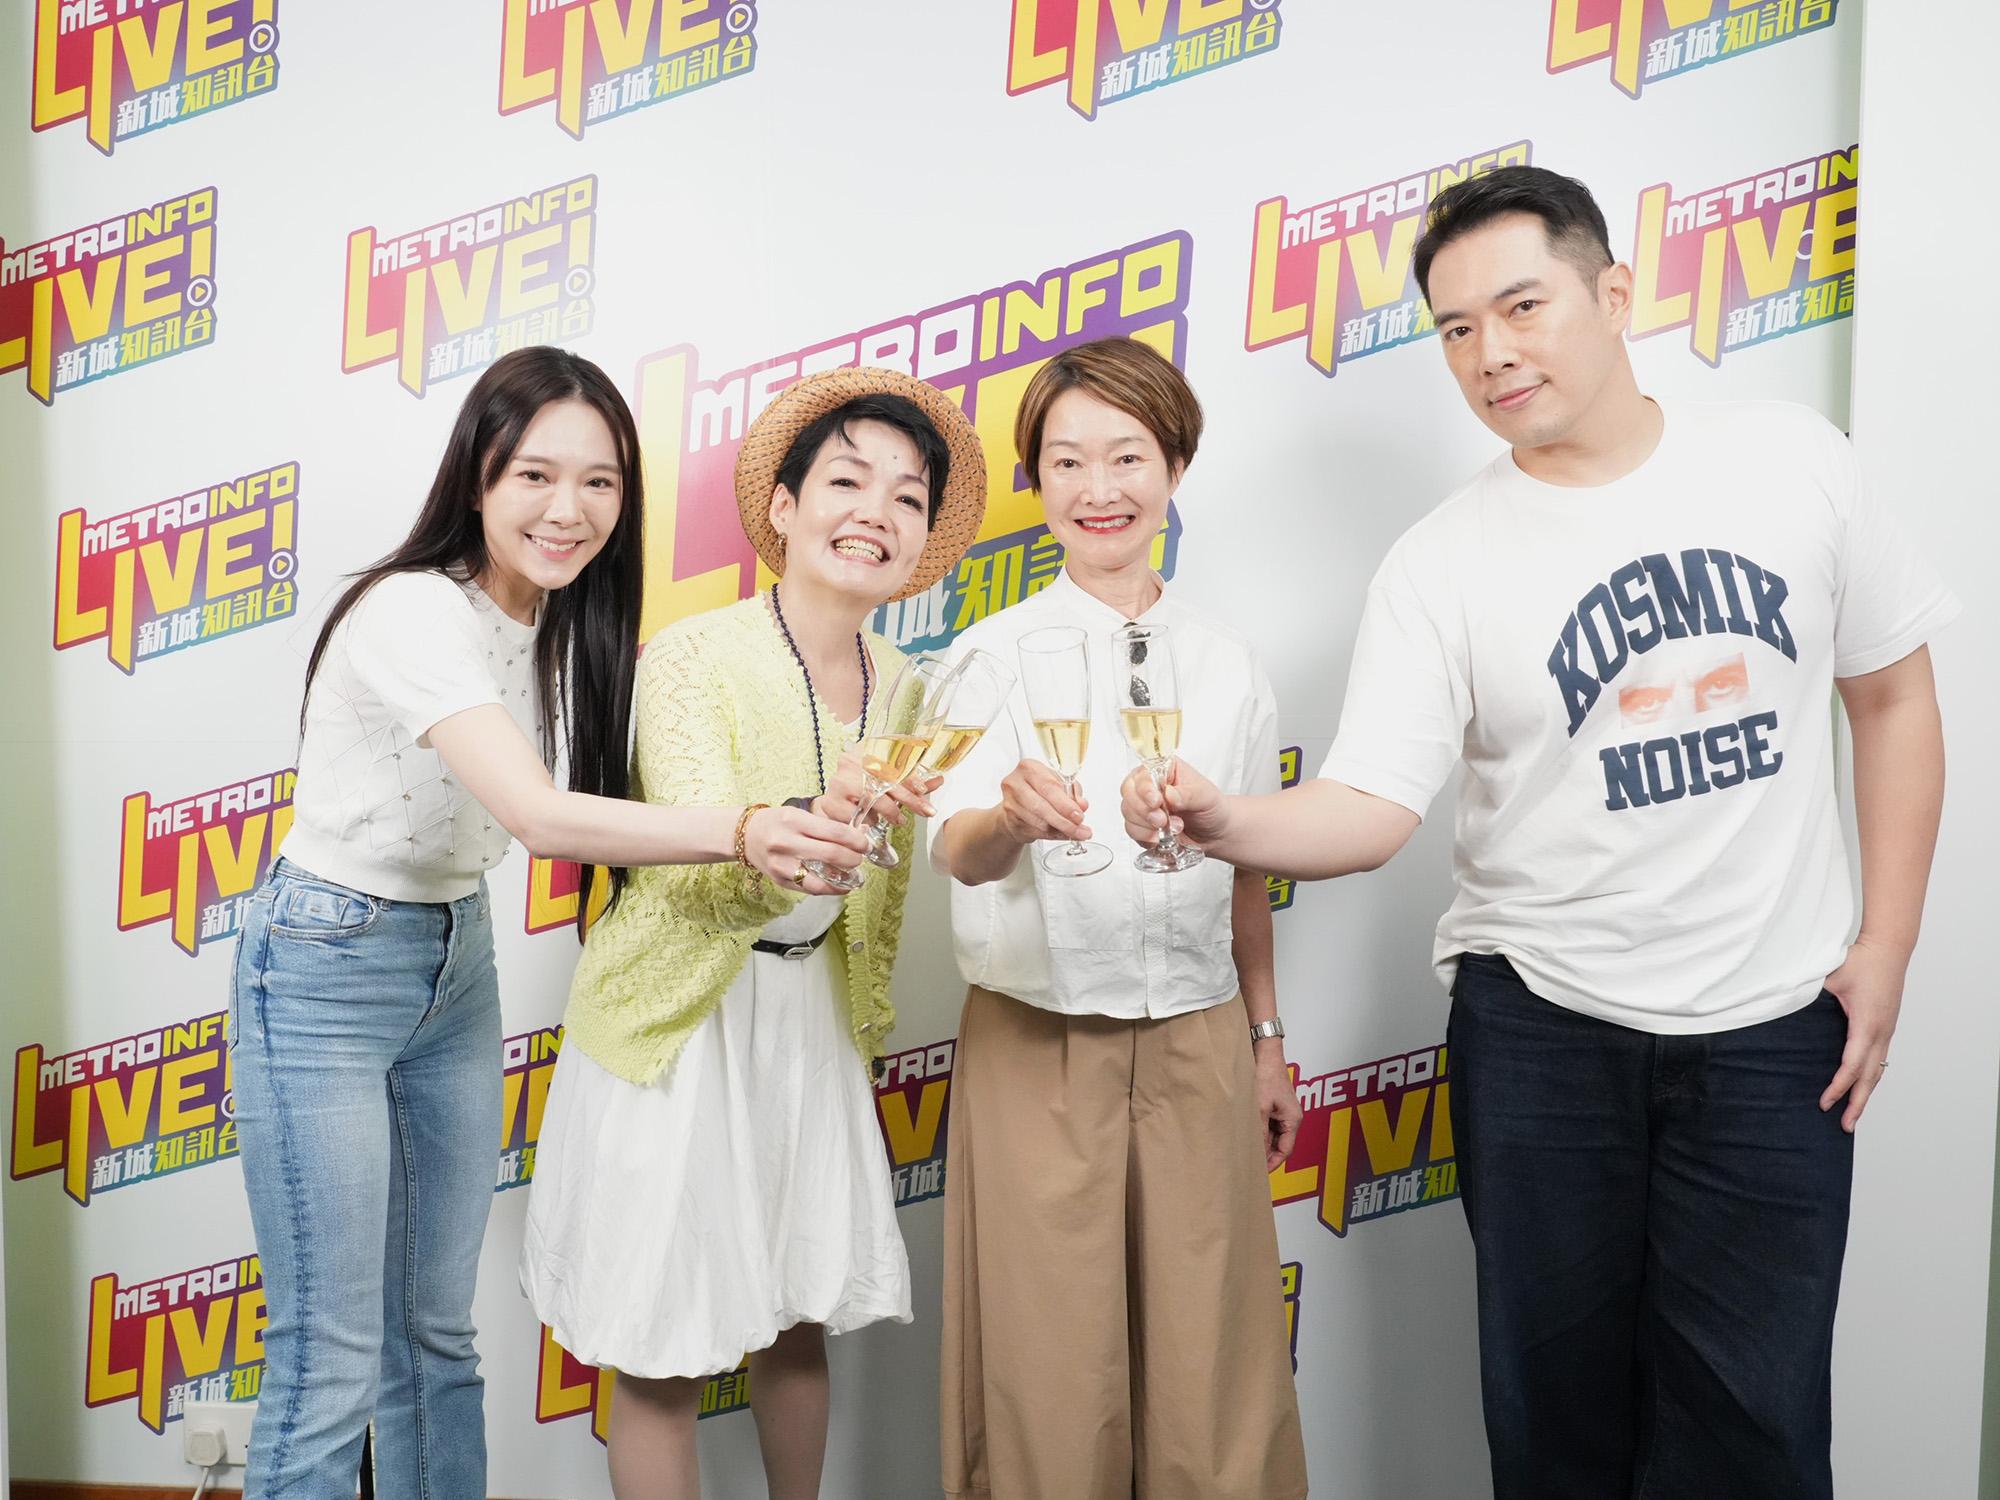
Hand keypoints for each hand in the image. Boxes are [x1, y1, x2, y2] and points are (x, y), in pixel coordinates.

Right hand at [741, 805, 870, 896]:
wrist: (745, 836)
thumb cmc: (777, 823)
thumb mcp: (799, 815)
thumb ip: (826, 826)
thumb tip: (860, 835)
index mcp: (794, 820)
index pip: (834, 831)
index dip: (856, 840)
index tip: (865, 844)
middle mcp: (786, 842)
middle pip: (831, 854)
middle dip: (853, 858)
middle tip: (860, 858)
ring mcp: (782, 864)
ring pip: (821, 879)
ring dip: (844, 879)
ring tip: (854, 877)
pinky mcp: (780, 881)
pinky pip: (811, 889)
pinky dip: (830, 889)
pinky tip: (840, 885)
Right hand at [816, 749, 938, 827]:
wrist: (836, 799)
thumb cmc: (865, 787)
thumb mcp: (891, 780)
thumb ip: (914, 781)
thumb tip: (939, 780)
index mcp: (865, 749)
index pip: (891, 760)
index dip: (910, 775)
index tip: (924, 789)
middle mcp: (849, 761)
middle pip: (884, 780)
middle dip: (909, 798)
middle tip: (926, 811)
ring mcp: (837, 782)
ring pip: (872, 798)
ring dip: (890, 811)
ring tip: (898, 819)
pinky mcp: (830, 802)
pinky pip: (857, 815)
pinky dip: (869, 820)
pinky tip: (873, 820)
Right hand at [996, 759, 1090, 845]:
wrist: (1017, 803)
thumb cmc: (1038, 790)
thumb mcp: (1058, 784)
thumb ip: (1072, 792)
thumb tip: (1082, 805)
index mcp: (1029, 768)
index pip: (1049, 787)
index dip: (1066, 804)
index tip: (1079, 815)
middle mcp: (1016, 784)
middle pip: (1042, 807)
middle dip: (1064, 821)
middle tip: (1080, 829)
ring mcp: (1011, 803)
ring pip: (1040, 823)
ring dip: (1061, 830)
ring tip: (1075, 833)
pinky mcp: (1010, 820)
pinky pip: (1036, 832)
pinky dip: (1052, 835)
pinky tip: (1061, 834)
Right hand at [1121, 756, 1224, 847]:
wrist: (1216, 834)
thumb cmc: (1212, 808)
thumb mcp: (1206, 797)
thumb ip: (1188, 794)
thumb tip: (1169, 794)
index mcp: (1164, 769)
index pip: (1143, 773)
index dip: (1145, 788)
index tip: (1156, 801)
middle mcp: (1150, 785)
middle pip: (1129, 792)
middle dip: (1143, 810)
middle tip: (1162, 820)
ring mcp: (1144, 805)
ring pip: (1128, 812)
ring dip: (1146, 825)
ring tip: (1170, 830)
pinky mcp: (1142, 825)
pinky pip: (1131, 830)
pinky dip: (1144, 837)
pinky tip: (1160, 838)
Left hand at [1254, 1041, 1301, 1172]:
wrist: (1264, 1052)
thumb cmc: (1266, 1075)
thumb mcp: (1260, 1108)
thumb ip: (1259, 1132)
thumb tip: (1256, 1153)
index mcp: (1293, 1119)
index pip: (1285, 1150)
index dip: (1272, 1164)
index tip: (1260, 1173)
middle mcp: (1290, 1116)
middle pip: (1279, 1144)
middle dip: (1266, 1154)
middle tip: (1249, 1165)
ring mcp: (1282, 1110)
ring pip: (1272, 1134)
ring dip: (1260, 1142)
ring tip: (1245, 1152)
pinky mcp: (1273, 1104)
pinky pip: (1267, 1124)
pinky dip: (1258, 1130)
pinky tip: (1245, 1134)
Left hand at [1818, 936, 1908, 1130]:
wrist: (1889, 949)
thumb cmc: (1860, 961)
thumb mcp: (1830, 977)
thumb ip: (1809, 996)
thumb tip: (1783, 1007)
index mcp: (1867, 1023)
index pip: (1852, 1064)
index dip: (1838, 1086)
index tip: (1824, 1102)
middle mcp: (1881, 1032)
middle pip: (1869, 1077)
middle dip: (1856, 1103)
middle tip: (1844, 1126)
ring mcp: (1886, 1031)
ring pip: (1876, 1071)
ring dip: (1865, 1094)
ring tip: (1852, 1116)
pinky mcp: (1886, 1028)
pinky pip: (1878, 1060)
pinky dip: (1869, 1078)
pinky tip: (1860, 1088)